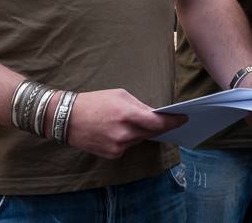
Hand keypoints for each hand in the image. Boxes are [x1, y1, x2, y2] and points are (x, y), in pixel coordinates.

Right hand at [65, 89, 187, 158]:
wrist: (67, 118)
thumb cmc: (95, 101)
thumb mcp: (120, 96)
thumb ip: (139, 106)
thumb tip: (155, 115)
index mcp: (127, 114)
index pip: (157, 122)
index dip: (173, 121)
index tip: (184, 119)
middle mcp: (124, 133)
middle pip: (151, 132)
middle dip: (159, 126)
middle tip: (169, 120)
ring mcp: (118, 146)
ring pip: (140, 139)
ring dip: (141, 131)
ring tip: (136, 122)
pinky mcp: (112, 154)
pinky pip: (128, 146)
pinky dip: (128, 138)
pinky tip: (119, 130)